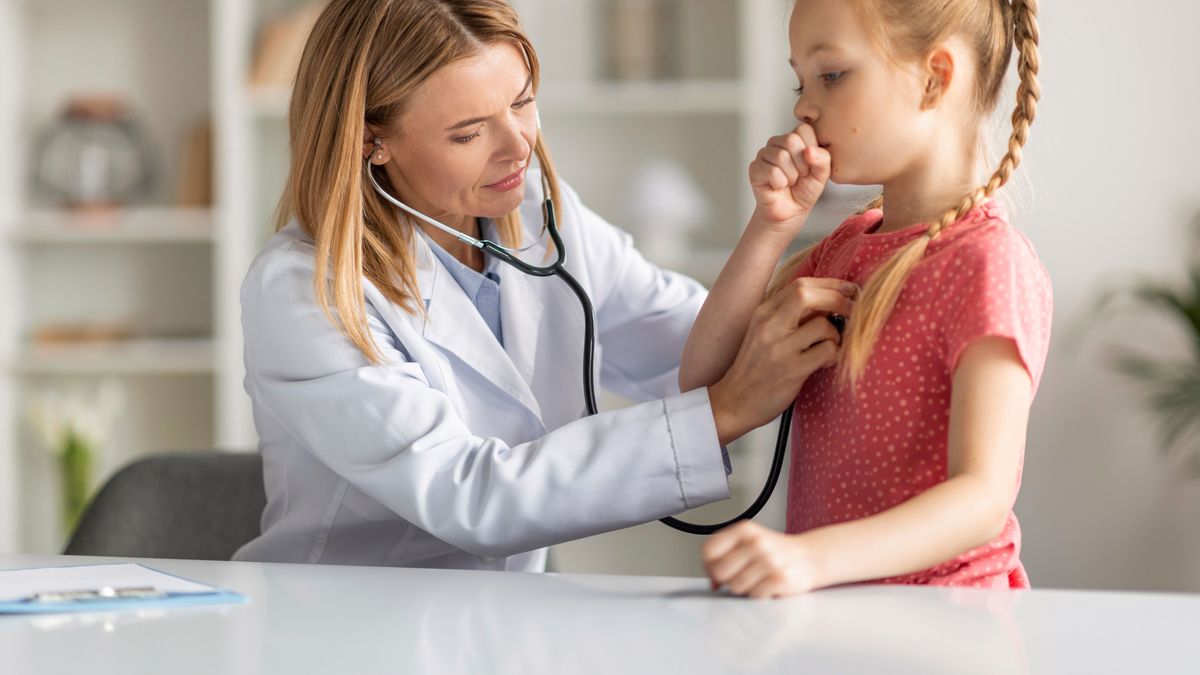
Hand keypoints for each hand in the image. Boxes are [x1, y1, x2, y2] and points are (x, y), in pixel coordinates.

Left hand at [702, 520, 822, 597]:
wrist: (809, 557)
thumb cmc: (774, 551)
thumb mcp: (748, 542)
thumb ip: (725, 555)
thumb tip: (712, 582)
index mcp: (744, 529)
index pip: (708, 550)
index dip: (708, 565)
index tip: (717, 569)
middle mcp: (757, 542)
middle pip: (719, 571)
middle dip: (726, 579)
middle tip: (740, 575)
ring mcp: (770, 560)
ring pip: (736, 587)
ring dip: (744, 588)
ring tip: (757, 578)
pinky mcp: (781, 578)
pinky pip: (755, 595)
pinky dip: (759, 594)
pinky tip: (768, 584)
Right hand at [708, 277, 854, 444]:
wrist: (734, 400)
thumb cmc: (754, 367)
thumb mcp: (762, 332)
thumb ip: (787, 315)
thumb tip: (826, 301)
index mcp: (763, 313)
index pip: (800, 285)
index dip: (830, 284)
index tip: (847, 290)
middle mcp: (769, 326)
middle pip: (808, 295)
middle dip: (838, 299)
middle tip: (852, 310)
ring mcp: (780, 348)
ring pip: (823, 325)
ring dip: (837, 334)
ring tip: (831, 345)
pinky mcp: (792, 370)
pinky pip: (827, 351)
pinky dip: (835, 354)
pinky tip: (827, 362)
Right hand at [748, 124, 830, 232]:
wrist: (790, 212)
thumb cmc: (804, 191)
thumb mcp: (822, 174)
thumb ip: (823, 159)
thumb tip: (809, 151)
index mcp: (795, 139)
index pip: (804, 129)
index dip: (811, 150)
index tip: (810, 165)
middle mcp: (778, 143)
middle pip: (791, 140)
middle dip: (801, 164)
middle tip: (799, 176)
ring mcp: (764, 154)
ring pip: (780, 156)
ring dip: (790, 176)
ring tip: (789, 182)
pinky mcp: (754, 168)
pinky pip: (771, 171)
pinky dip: (779, 183)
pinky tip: (778, 186)